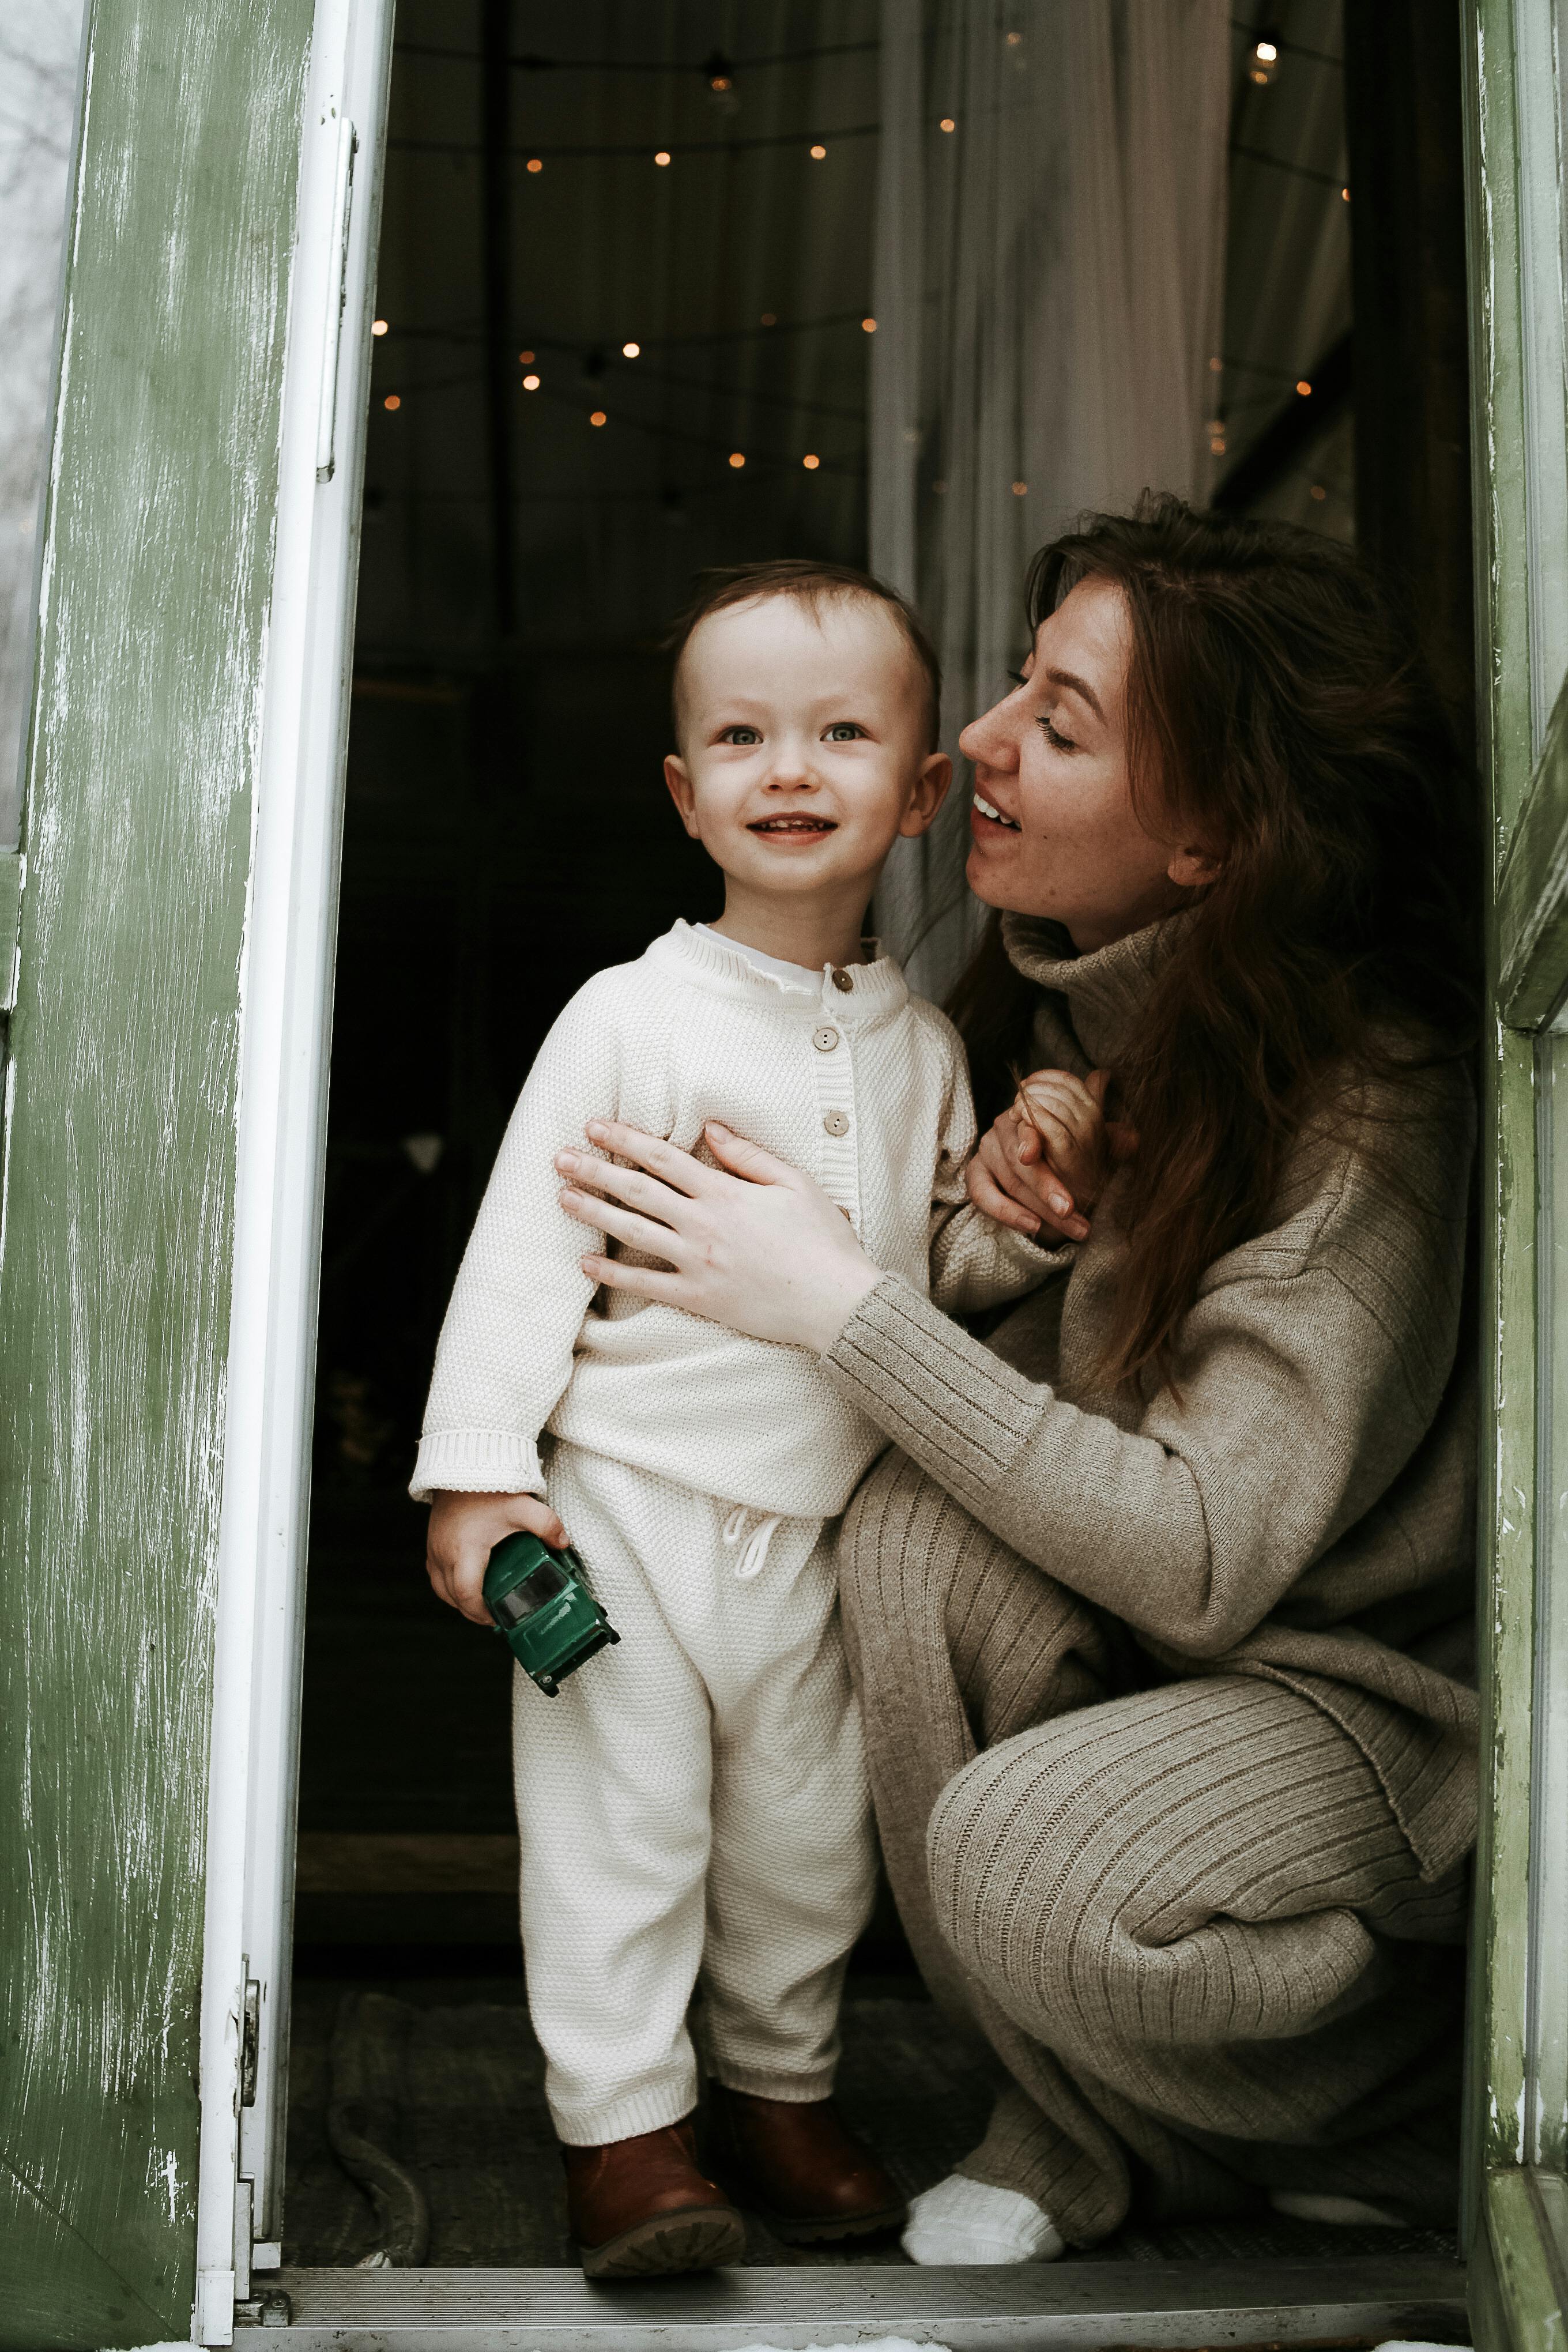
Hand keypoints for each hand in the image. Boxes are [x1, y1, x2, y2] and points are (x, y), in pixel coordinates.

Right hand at [426, 1489, 564, 1627]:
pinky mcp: (432, 1541)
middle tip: (496, 1615)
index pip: (467, 1595)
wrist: (461, 1464)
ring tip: (482, 1602)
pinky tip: (467, 1580)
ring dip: (458, 1600)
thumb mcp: (523, 1506)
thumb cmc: (487, 1487)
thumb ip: (547, 1525)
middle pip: (452, 1598)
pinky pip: (435, 1574)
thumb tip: (564, 1543)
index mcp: (464, 1551)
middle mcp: (443, 1554)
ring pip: (440, 1588)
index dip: (481, 1613)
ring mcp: (434, 1548)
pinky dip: (449, 1584)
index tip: (499, 1617)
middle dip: (472, 1611)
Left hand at [553, 1119, 882, 1355]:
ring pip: (632, 1232)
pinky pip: (646, 1284)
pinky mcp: (699, 1297)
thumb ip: (749, 1155)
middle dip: (594, 1170)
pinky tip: (584, 1263)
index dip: (624, 1139)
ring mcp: (697, 1263)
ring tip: (562, 1197)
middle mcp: (703, 1225)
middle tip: (560, 1157)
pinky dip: (612, 1273)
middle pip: (636, 1190)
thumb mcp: (796, 1183)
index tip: (594, 1126)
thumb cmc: (823, 1240)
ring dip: (593, 1212)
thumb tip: (710, 1128)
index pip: (662, 1157)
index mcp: (725, 1192)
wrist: (835, 1302)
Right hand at [966, 1069, 1135, 1240]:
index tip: (1034, 1155)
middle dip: (1046, 1188)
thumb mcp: (1090, 1144)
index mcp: (1031, 1112)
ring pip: (1010, 1181)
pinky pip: (982, 1195)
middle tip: (1071, 1210)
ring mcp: (988, 1151)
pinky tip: (1031, 1226)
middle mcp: (1005, 1127)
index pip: (1028, 1124)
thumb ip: (1107, 1141)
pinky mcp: (976, 1175)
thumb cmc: (1068, 1152)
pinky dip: (1006, 1212)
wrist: (1038, 1170)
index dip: (1031, 1139)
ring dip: (1039, 1208)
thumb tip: (1133, 1139)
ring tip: (1072, 1228)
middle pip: (1020, 1161)